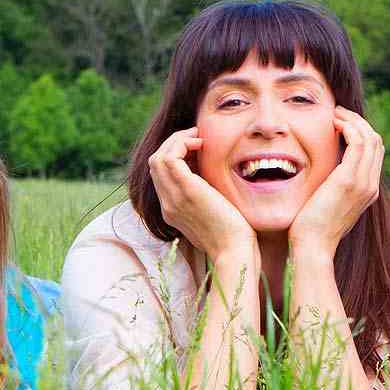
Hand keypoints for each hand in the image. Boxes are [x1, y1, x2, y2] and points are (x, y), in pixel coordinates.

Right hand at [148, 127, 254, 259]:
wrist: (235, 251)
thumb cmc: (234, 235)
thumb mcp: (214, 212)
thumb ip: (206, 196)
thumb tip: (211, 176)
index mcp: (172, 210)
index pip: (160, 175)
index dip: (175, 156)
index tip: (197, 149)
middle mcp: (167, 204)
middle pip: (154, 163)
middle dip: (173, 144)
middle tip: (196, 138)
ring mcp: (173, 198)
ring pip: (158, 158)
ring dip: (177, 141)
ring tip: (198, 138)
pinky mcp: (186, 191)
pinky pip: (170, 158)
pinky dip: (182, 144)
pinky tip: (201, 144)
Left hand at [288, 108, 383, 255]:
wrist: (313, 247)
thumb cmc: (312, 229)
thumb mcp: (328, 204)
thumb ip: (333, 187)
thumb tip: (323, 173)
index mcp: (368, 191)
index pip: (375, 152)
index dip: (361, 132)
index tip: (341, 123)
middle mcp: (371, 186)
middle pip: (377, 141)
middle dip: (359, 122)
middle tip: (338, 113)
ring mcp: (363, 183)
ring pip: (370, 138)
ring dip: (353, 120)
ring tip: (335, 114)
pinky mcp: (348, 180)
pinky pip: (357, 142)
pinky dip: (348, 127)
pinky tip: (333, 124)